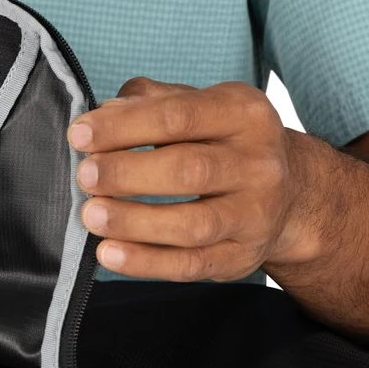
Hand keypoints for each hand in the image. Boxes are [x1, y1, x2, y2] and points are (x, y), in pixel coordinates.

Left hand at [67, 77, 312, 281]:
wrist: (290, 193)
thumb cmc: (221, 143)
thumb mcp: (198, 107)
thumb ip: (150, 102)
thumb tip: (103, 114)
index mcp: (245, 114)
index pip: (178, 116)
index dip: (123, 126)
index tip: (79, 135)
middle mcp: (259, 163)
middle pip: (188, 169)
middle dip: (127, 173)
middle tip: (86, 176)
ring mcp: (255, 215)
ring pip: (191, 224)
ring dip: (134, 222)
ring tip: (92, 214)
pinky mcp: (241, 257)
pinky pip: (190, 265)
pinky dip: (146, 262)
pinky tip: (110, 253)